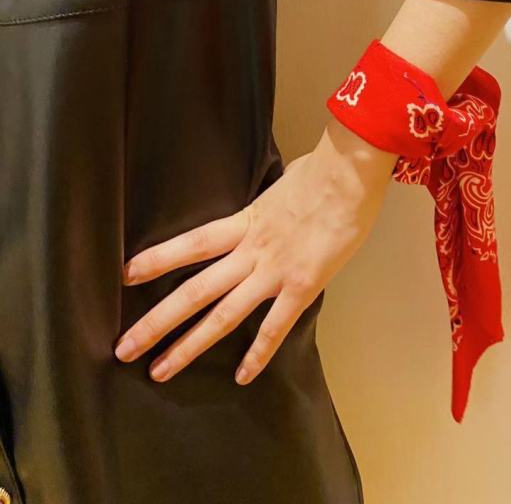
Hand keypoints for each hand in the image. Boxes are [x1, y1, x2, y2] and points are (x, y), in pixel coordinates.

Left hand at [113, 121, 396, 384]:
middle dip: (157, 321)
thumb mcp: (283, 182)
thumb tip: (279, 191)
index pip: (192, 243)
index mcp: (244, 222)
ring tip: (160, 370)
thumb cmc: (321, 172)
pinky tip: (242, 376)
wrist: (349, 175)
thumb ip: (272, 200)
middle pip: (195, 290)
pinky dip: (259, 353)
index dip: (157, 260)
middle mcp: (251, 251)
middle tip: (124, 347)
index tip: (124, 275)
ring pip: (223, 314)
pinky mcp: (302, 286)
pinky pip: (276, 326)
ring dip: (189, 345)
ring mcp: (274, 271)